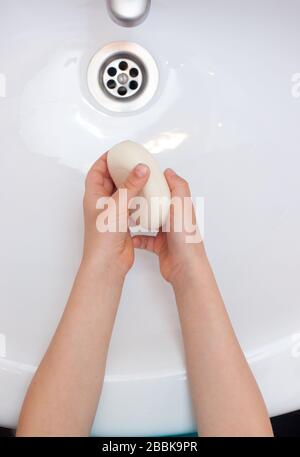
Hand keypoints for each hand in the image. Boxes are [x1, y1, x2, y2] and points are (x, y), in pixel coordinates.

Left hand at [82, 153, 149, 277]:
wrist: (107, 262)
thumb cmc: (103, 237)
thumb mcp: (117, 205)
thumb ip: (130, 185)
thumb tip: (141, 168)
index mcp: (93, 196)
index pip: (96, 171)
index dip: (105, 159)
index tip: (118, 151)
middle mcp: (101, 204)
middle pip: (110, 180)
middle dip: (121, 170)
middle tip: (135, 162)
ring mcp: (112, 214)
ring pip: (121, 194)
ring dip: (131, 186)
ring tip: (144, 177)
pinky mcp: (122, 224)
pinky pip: (130, 208)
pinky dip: (138, 201)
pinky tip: (147, 199)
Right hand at [133, 169, 205, 285]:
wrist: (184, 266)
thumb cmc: (186, 239)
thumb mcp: (182, 205)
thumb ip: (178, 187)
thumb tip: (169, 172)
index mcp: (181, 207)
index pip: (168, 190)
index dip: (157, 182)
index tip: (143, 176)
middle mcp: (174, 219)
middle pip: (157, 204)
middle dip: (144, 200)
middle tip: (131, 194)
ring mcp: (167, 233)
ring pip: (149, 222)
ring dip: (138, 219)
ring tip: (127, 214)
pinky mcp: (160, 246)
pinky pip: (144, 240)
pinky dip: (137, 238)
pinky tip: (131, 237)